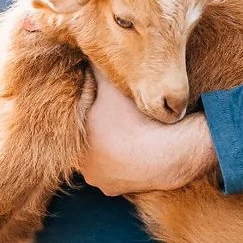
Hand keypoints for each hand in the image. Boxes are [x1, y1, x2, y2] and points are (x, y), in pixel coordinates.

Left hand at [79, 69, 216, 195]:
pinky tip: (132, 151)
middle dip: (97, 130)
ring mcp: (99, 181)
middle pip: (88, 142)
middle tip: (114, 117)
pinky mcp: (116, 191)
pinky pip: (116, 174)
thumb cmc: (135, 120)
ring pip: (100, 160)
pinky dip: (123, 164)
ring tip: (125, 134)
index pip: (78, 122)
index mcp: (76, 142)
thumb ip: (95, 70)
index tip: (103, 103)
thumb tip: (86, 52)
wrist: (167, 154)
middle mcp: (82, 166)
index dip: (90, 109)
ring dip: (109, 149)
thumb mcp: (112, 88)